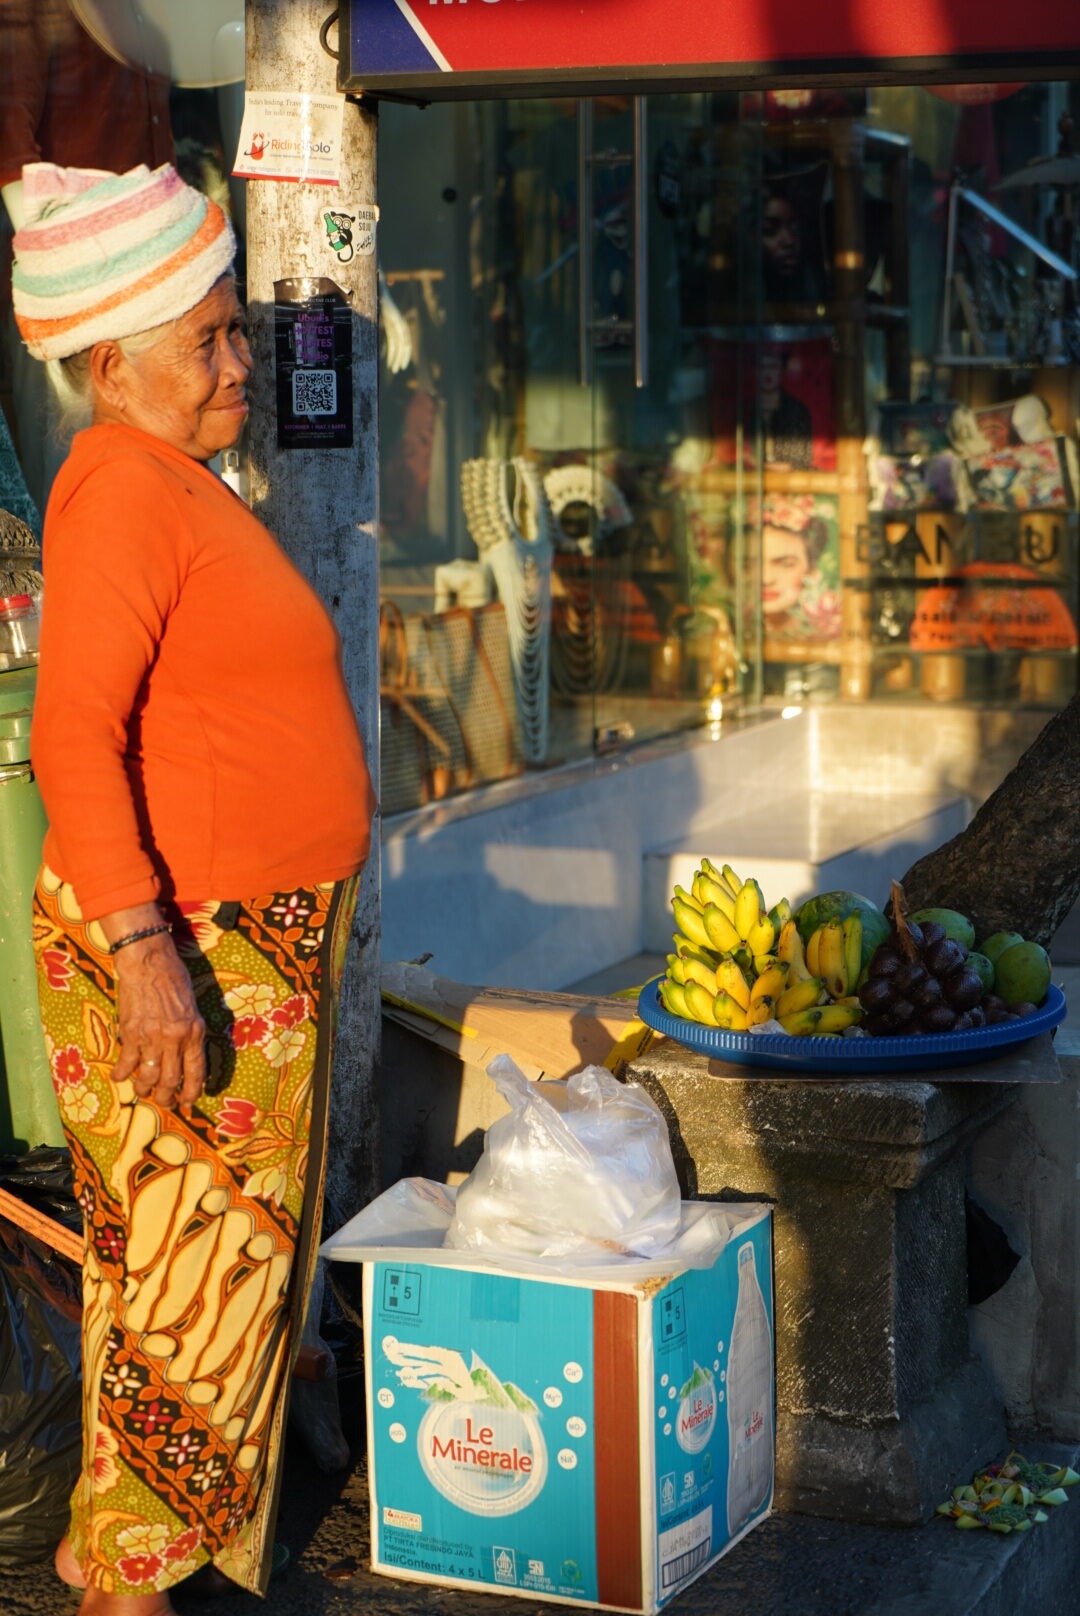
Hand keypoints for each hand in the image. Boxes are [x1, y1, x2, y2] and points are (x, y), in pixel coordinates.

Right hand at [111, 933, 206, 1110]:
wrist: (148, 962)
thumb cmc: (173, 978)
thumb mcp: (192, 1006)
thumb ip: (190, 1031)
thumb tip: (187, 1054)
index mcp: (194, 1032)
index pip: (196, 1072)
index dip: (193, 1092)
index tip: (189, 1103)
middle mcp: (175, 1039)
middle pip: (171, 1081)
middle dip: (167, 1098)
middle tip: (165, 1103)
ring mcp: (151, 1038)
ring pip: (148, 1077)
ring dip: (144, 1090)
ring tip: (143, 1093)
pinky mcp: (131, 1034)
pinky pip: (126, 1063)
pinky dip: (122, 1074)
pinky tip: (120, 1078)